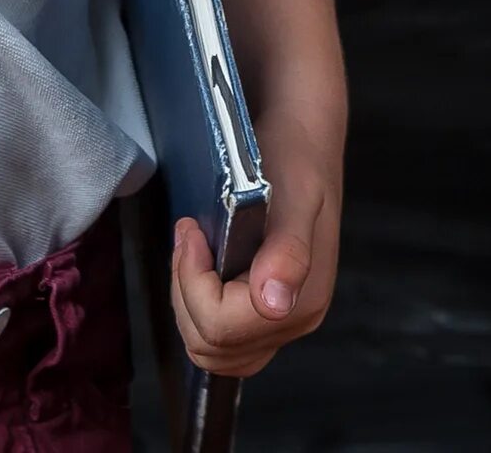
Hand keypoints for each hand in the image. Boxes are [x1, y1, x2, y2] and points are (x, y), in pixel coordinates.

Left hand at [168, 152, 338, 378]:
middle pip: (212, 345)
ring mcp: (280, 320)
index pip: (222, 327)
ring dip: (189, 301)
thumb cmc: (296, 160)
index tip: (192, 233)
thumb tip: (274, 303)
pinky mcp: (266, 311)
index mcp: (303, 301)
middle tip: (190, 238)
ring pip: (211, 348)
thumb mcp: (295, 195)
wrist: (304, 142)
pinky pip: (221, 337)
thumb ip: (288, 252)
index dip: (194, 283)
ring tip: (196, 250)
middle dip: (187, 292)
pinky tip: (205, 266)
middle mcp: (295, 319)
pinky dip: (200, 307)